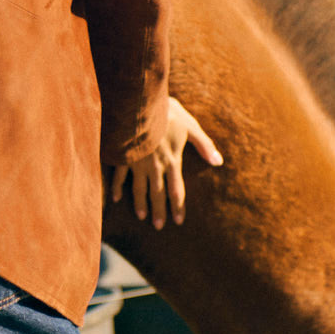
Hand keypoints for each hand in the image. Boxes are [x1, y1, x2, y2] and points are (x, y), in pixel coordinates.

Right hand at [109, 97, 222, 228]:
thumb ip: (204, 144)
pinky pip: (119, 175)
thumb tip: (219, 161)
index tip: (178, 221)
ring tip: (142, 217)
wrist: (139, 107)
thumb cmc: (167, 114)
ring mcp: (137, 163)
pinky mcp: (123, 156)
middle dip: (159, 211)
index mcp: (172, 161)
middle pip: (158, 194)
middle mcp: (154, 167)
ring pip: (138, 189)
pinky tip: (116, 198)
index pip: (176, 190)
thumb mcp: (190, 126)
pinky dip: (117, 187)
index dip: (178, 207)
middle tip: (158, 226)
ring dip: (140, 204)